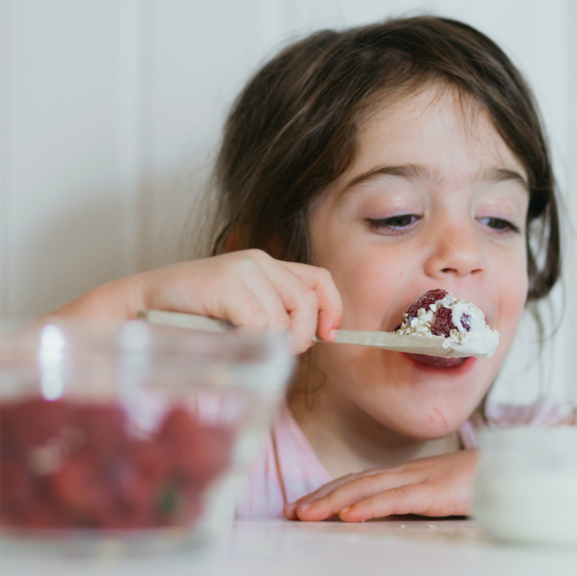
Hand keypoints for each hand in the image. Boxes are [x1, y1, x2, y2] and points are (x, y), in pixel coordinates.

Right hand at [54, 249, 342, 353]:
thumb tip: (313, 339)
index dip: (331, 308)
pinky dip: (253, 342)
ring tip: (246, 347)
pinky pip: (261, 324)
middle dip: (300, 336)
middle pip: (307, 302)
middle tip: (279, 352)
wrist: (136, 307)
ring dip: (274, 344)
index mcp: (266, 264)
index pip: (319, 280)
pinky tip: (232, 342)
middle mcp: (259, 261)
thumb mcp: (240, 312)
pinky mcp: (227, 283)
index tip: (328, 335)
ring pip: (285, 318)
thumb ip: (273, 315)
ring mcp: (242, 269)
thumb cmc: (189, 317)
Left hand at [283, 449, 477, 521]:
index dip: (330, 490)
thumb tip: (399, 514)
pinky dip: (368, 506)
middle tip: (290, 511)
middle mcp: (409, 472)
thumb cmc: (488, 482)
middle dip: (320, 496)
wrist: (518, 468)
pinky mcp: (434, 491)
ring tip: (306, 514)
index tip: (303, 504)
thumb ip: (422, 500)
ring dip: (332, 500)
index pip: (361, 480)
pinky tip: (347, 515)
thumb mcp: (447, 493)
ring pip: (366, 487)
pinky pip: (395, 499)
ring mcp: (421, 479)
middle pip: (355, 481)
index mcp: (410, 474)